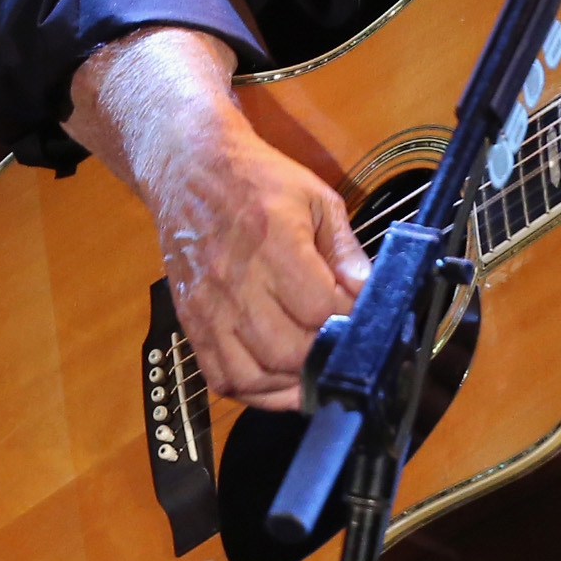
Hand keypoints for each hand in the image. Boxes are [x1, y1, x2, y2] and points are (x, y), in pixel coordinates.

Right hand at [66, 26, 370, 411]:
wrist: (188, 169)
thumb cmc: (258, 180)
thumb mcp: (316, 199)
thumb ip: (346, 251)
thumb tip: (372, 293)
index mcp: (274, 241)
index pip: (319, 309)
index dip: (348, 321)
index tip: (360, 317)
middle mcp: (237, 280)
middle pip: (287, 351)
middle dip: (323, 357)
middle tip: (339, 345)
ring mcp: (209, 307)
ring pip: (253, 375)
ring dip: (291, 382)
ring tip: (314, 368)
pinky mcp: (191, 322)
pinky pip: (221, 378)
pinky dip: (254, 391)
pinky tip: (278, 379)